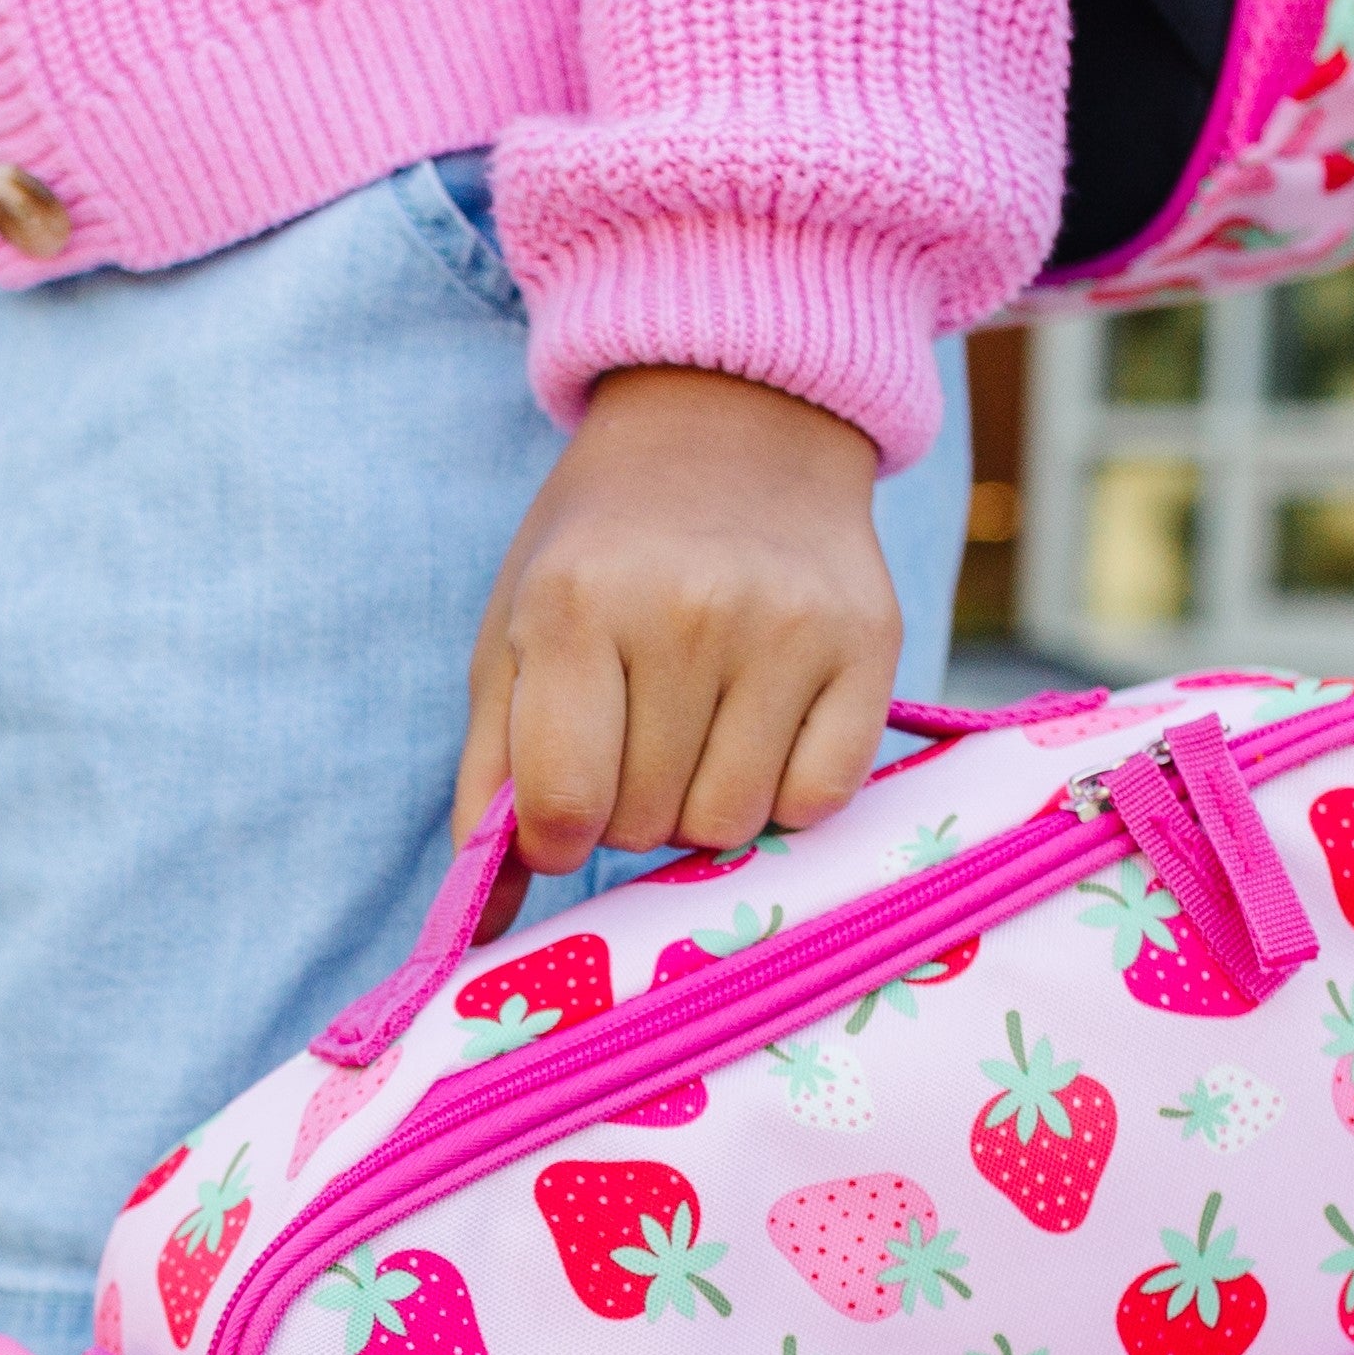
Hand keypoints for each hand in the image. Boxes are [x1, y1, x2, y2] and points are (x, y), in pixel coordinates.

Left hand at [459, 364, 901, 878]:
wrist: (731, 424)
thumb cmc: (604, 551)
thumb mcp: (515, 637)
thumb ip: (491, 781)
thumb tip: (484, 931)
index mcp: (576, 604)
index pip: (564, 805)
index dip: (556, 834)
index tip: (565, 804)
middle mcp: (687, 610)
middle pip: (648, 825)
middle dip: (632, 808)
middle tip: (640, 730)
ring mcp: (787, 626)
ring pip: (732, 826)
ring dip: (705, 805)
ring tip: (701, 725)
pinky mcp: (869, 643)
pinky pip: (818, 800)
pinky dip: (786, 791)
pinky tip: (767, 726)